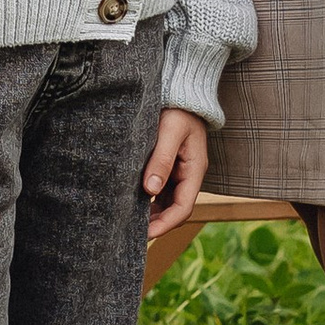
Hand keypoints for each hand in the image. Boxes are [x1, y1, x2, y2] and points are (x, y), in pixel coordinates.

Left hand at [141, 108, 207, 231]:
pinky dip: (148, 200)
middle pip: (175, 210)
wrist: (182, 91)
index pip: (183, 208)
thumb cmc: (178, 108)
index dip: (165, 224)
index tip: (145, 234)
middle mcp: (188, 175)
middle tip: (131, 234)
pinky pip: (161, 190)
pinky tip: (132, 203)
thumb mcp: (170, 131)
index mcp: (195, 170)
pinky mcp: (169, 166)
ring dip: (152, 214)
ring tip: (129, 222)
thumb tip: (150, 189)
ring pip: (167, 202)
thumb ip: (161, 159)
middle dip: (157, 224)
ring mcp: (179, 172)